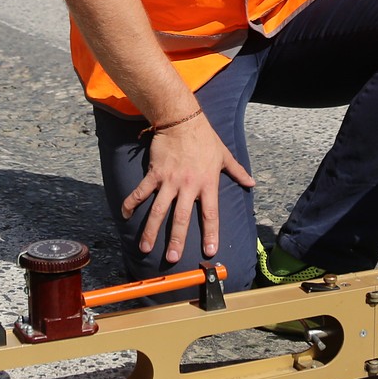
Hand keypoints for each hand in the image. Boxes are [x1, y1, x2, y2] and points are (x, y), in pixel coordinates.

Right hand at [121, 113, 255, 262]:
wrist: (182, 120)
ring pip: (159, 210)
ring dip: (151, 230)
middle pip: (181, 218)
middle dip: (176, 240)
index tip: (209, 250)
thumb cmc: (205, 138)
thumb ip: (237, 172)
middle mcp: (188, 186)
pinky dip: (131, 203)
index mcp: (207, 184)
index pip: (210, 214)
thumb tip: (252, 183)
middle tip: (172, 258)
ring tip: (145, 247)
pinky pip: (141, 191)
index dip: (210, 233)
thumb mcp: (224, 155)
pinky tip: (125, 215)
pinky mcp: (154, 174)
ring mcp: (169, 181)